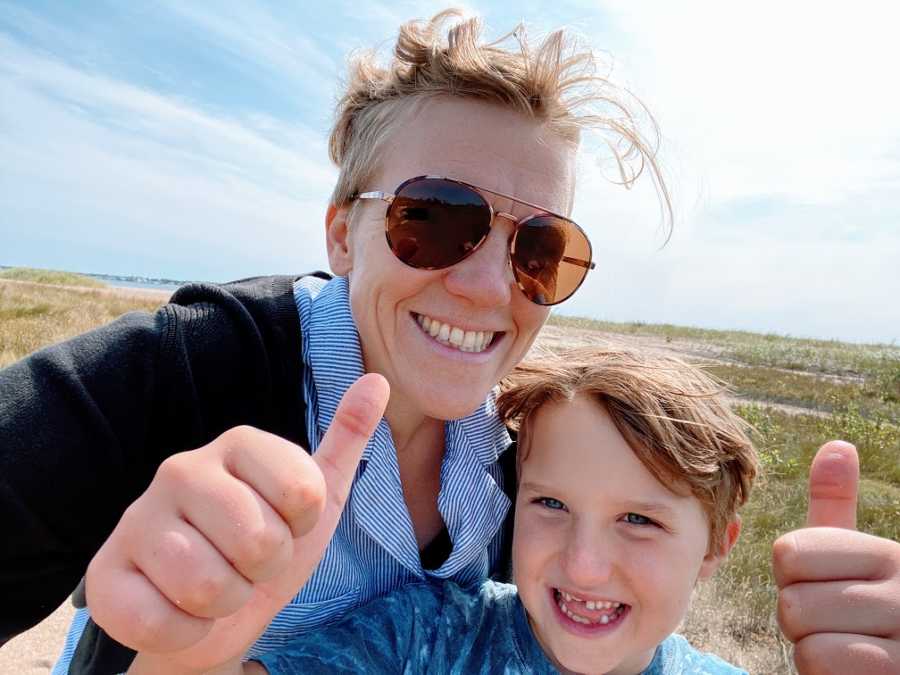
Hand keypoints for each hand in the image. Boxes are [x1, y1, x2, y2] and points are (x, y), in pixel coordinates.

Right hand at [86, 373, 389, 672]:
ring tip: (218, 586)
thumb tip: (379, 381)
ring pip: (209, 584)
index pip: (303, 491)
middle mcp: (182, 468)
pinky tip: (180, 610)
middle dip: (266, 568)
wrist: (214, 612)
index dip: (304, 526)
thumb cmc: (269, 545)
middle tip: (250, 561)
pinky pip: (163, 621)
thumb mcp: (319, 495)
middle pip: (258, 540)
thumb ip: (347, 437)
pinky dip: (186, 631)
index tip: (289, 524)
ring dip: (226, 603)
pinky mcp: (104, 573)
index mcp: (238, 443)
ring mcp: (138, 519)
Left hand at [773, 440, 899, 673]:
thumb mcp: (848, 558)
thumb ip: (837, 507)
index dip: (790, 578)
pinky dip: (820, 671)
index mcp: (891, 556)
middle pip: (792, 597)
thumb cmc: (860, 617)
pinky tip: (849, 671)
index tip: (823, 590)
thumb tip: (839, 444)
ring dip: (809, 648)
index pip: (789, 552)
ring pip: (803, 630)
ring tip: (842, 648)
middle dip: (797, 620)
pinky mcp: (897, 673)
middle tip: (832, 627)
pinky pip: (820, 660)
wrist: (890, 671)